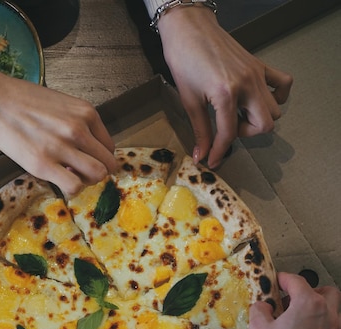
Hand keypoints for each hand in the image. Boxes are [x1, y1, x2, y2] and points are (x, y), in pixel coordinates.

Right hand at [0, 74, 116, 195]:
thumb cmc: (22, 101)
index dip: (98, 158)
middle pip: (108, 164)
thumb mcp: (61, 104)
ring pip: (97, 175)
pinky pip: (74, 186)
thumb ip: (78, 123)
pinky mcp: (44, 164)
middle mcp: (78, 129)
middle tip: (79, 172)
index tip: (84, 160)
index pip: (109, 147)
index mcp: (86, 112)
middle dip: (97, 173)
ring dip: (86, 181)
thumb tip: (87, 149)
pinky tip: (59, 181)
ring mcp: (62, 147)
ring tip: (70, 176)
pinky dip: (72, 189)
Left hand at [157, 7, 292, 167]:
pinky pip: (283, 83)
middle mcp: (246, 84)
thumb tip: (201, 155)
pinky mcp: (259, 65)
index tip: (213, 160)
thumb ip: (200, 130)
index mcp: (226, 94)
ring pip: (275, 109)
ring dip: (258, 119)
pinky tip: (258, 100)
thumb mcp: (189, 101)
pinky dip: (277, 96)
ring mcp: (256, 74)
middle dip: (246, 134)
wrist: (189, 29)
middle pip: (265, 125)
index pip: (229, 134)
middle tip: (228, 130)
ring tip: (238, 114)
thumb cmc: (185, 60)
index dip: (220, 152)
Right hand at [247, 272, 340, 328]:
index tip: (274, 281)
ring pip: (331, 311)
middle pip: (326, 293)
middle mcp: (328, 317)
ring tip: (292, 318)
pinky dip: (316, 326)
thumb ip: (260, 311)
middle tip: (289, 298)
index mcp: (310, 305)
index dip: (283, 279)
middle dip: (309, 290)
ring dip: (315, 308)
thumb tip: (263, 306)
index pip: (297, 282)